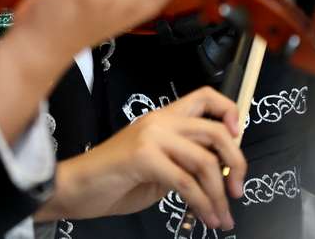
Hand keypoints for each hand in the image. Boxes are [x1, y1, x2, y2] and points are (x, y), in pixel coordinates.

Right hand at [34, 86, 244, 230]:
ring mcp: (151, 137)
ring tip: (221, 215)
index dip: (230, 111)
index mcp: (164, 117)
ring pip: (205, 161)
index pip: (206, 97)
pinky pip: (186, 183)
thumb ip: (184, 160)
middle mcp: (160, 120)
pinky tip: (205, 217)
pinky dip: (202, 204)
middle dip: (237, 163)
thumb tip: (219, 173)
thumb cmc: (114, 179)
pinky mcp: (143, 157)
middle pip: (215, 131)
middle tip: (238, 190)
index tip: (239, 137)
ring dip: (219, 194)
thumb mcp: (158, 165)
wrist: (75, 188)